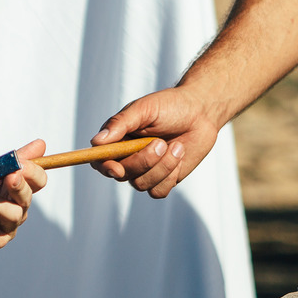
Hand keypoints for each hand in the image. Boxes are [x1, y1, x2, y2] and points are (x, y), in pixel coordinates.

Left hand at [0, 139, 47, 259]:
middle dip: (19, 185)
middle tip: (9, 176)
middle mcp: (14, 210)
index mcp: (13, 191)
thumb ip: (5, 161)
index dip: (33, 172)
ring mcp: (4, 229)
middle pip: (27, 198)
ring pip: (11, 214)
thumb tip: (41, 144)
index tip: (19, 163)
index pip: (37, 181)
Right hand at [91, 87, 219, 197]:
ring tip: (177, 146)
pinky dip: (170, 175)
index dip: (105, 167)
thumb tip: (97, 141)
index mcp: (117, 140)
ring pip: (141, 184)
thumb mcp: (144, 108)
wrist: (201, 113)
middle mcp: (127, 158)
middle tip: (160, 143)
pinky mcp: (163, 180)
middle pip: (122, 175)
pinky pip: (158, 192)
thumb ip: (121, 123)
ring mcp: (145, 171)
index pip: (100, 161)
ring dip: (162, 166)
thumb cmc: (170, 106)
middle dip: (143, 162)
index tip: (117, 168)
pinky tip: (179, 156)